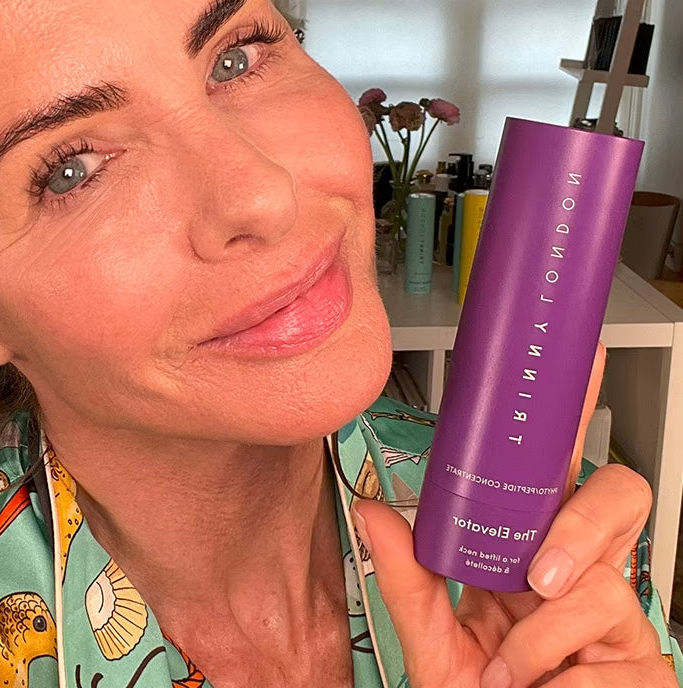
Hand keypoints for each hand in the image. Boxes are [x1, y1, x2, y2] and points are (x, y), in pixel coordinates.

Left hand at [352, 343, 676, 686]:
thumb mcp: (435, 645)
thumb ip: (406, 580)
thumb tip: (372, 509)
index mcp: (527, 556)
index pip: (551, 472)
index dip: (568, 413)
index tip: (575, 360)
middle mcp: (577, 573)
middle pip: (616, 493)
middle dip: (586, 515)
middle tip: (540, 569)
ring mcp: (617, 617)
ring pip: (604, 570)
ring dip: (543, 628)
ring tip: (513, 667)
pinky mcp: (643, 662)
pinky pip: (607, 629)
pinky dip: (553, 668)